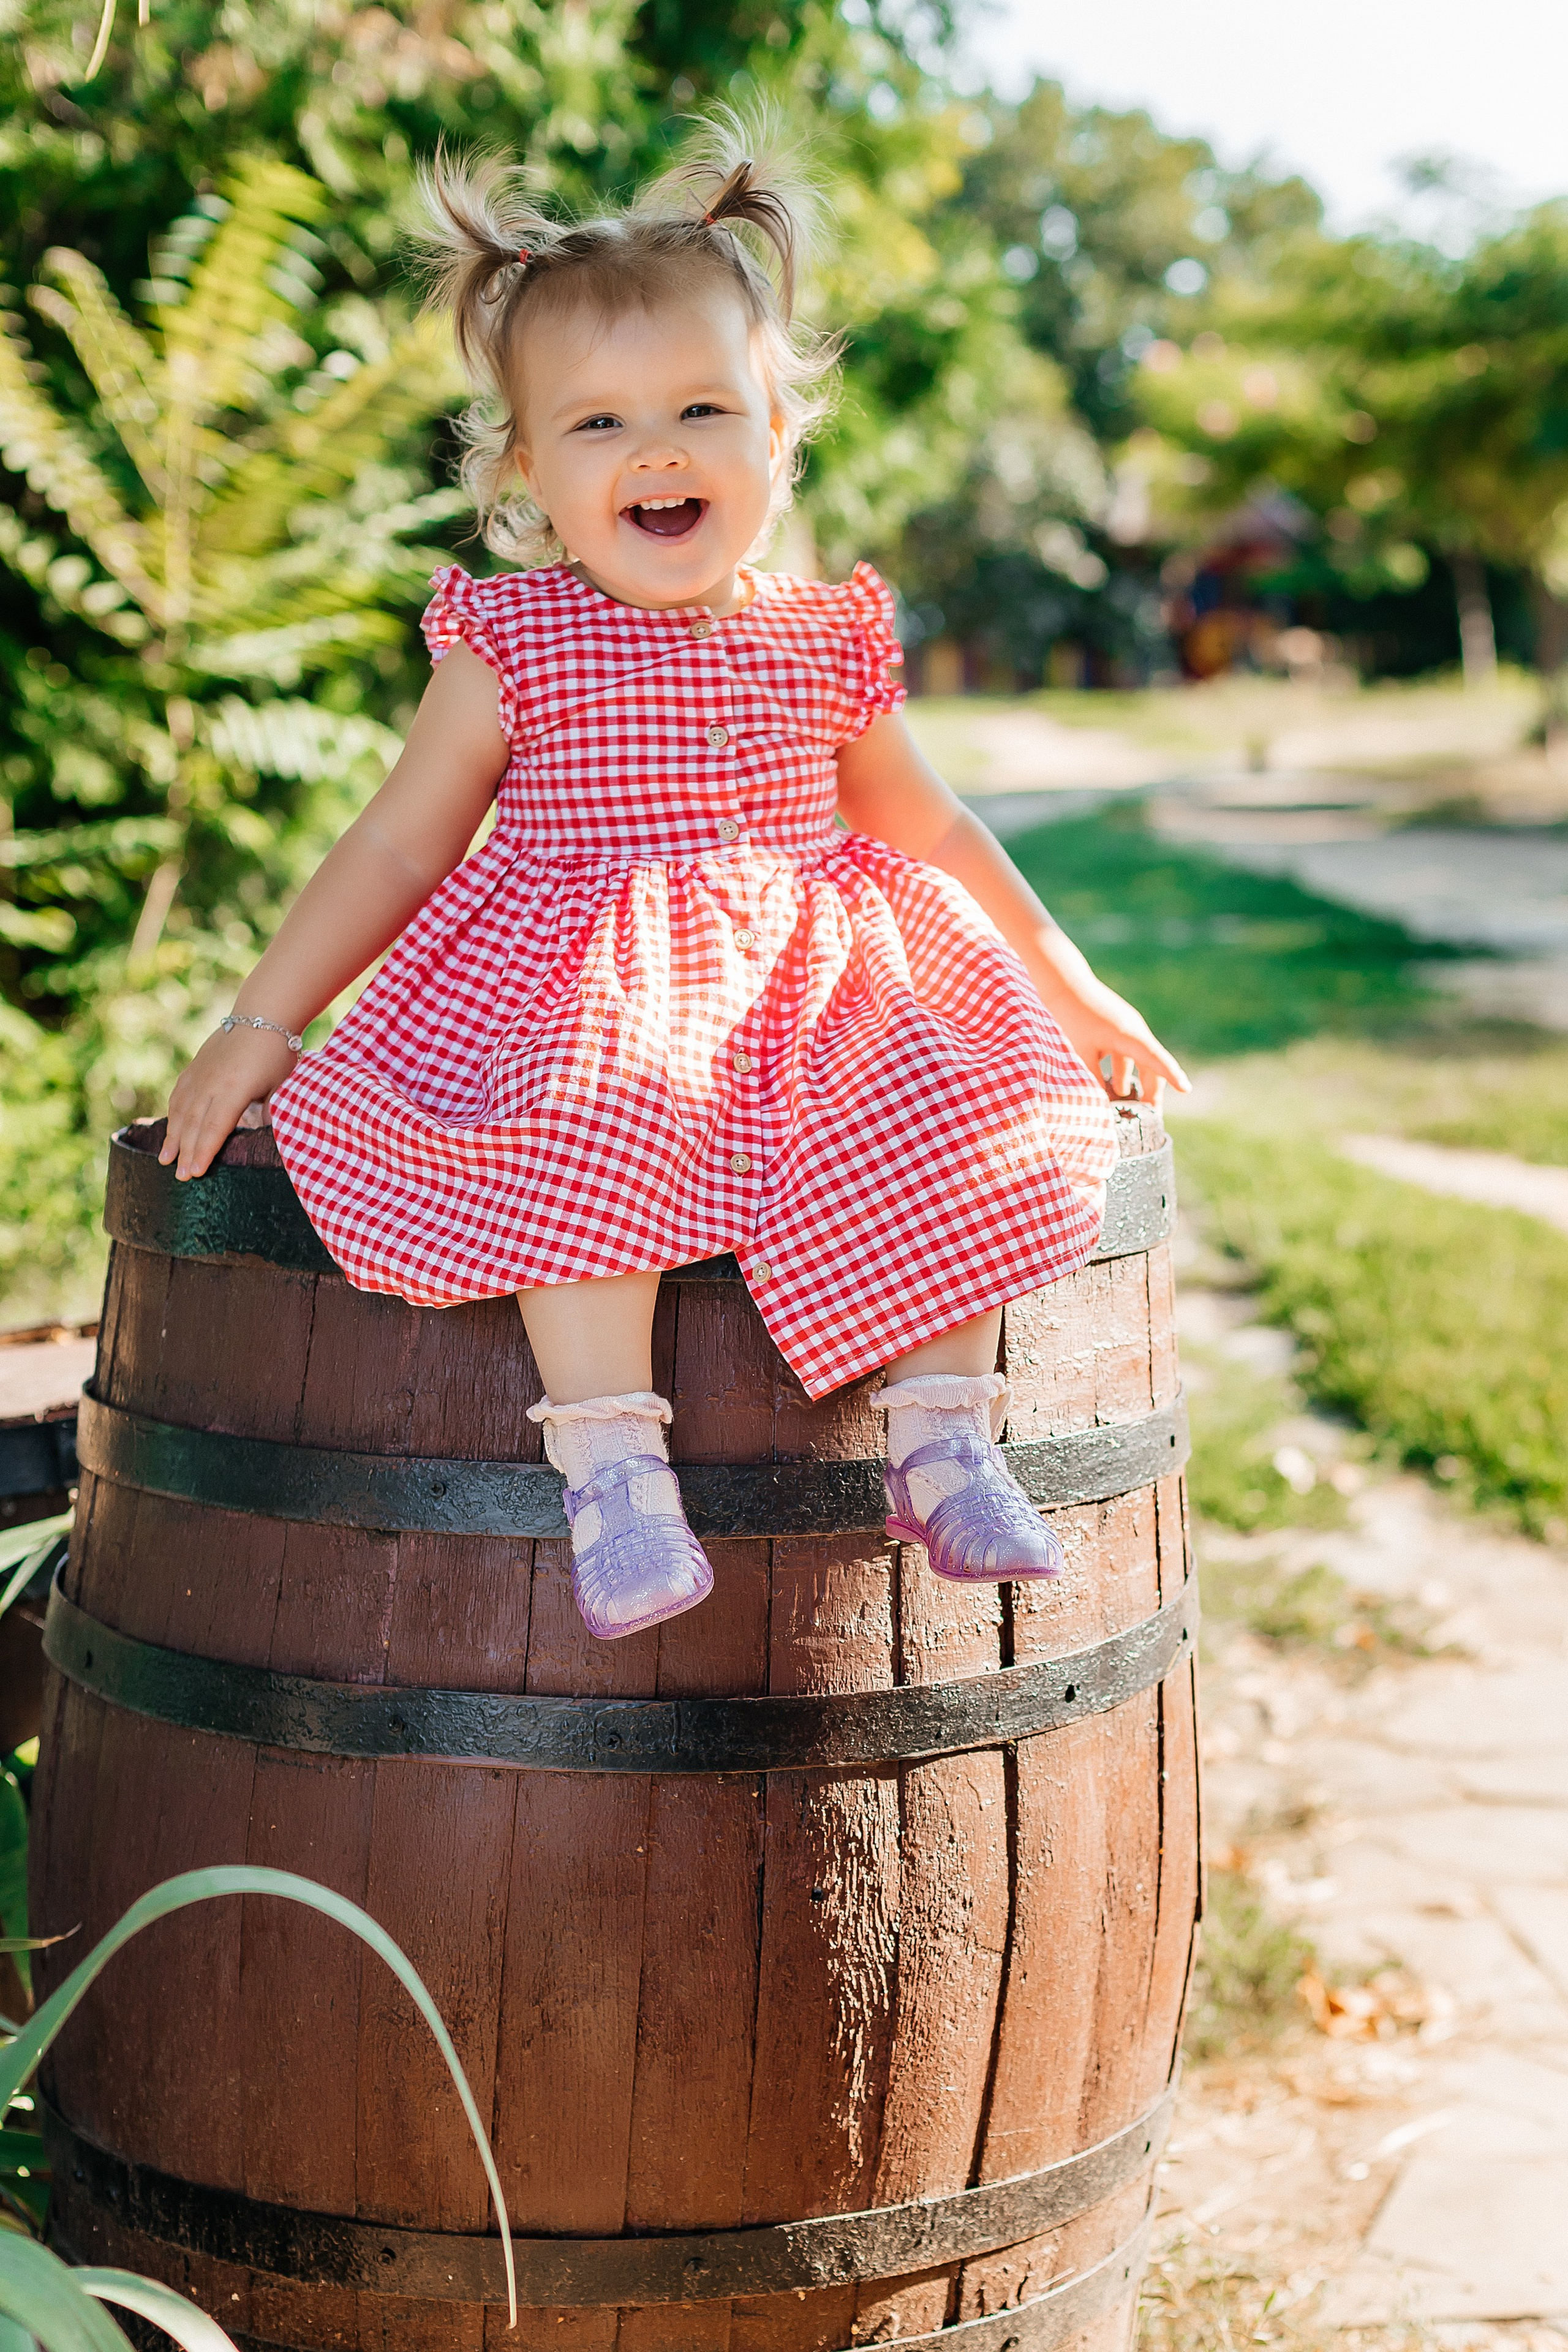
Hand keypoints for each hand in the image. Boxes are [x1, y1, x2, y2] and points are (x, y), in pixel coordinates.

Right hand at [161, 1025, 298, 1179]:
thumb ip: (271, 1113)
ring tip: (165, 1160)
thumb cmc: (277, 1054)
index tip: (195, 1173)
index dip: (204, 1152)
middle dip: (186, 1153)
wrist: (262, 1016)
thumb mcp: (280, 1086)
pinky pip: (179, 1095)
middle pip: (195, 1125)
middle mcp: (211, 1084)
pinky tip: (171, 1129)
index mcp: (234, 1090)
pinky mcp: (195, 1067)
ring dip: (174, 1137)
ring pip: (182, 1111)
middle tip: (180, 1178)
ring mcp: (200, 1074)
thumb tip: (267, 1135)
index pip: (215, 1128)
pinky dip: (174, 1114)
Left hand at [1043, 971, 1190, 1106]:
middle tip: (1150, 1115)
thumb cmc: (1072, 1018)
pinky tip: (1113, 1087)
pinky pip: (1127, 1053)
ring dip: (1134, 1082)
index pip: (1156, 1060)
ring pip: (1138, 1061)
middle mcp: (1135, 1031)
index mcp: (1129, 1036)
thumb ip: (1093, 1079)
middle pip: (1152, 1066)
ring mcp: (1128, 1028)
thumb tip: (1102, 1103)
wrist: (1063, 984)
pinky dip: (1122, 1070)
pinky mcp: (1118, 1028)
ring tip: (1127, 1104)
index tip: (1187, 1089)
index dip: (1172, 1076)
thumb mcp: (1081, 1053)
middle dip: (1152, 1091)